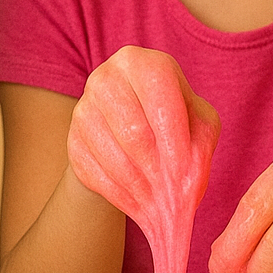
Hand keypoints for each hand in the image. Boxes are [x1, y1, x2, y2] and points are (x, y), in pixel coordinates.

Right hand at [65, 45, 218, 245]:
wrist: (130, 131)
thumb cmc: (173, 123)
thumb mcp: (198, 125)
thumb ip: (199, 146)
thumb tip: (186, 183)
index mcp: (144, 64)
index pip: (161, 105)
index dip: (175, 144)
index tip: (185, 177)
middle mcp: (107, 78)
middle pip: (134, 134)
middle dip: (157, 172)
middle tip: (174, 200)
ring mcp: (84, 108)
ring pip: (114, 159)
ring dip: (141, 190)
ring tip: (160, 208)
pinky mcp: (72, 139)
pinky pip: (96, 175)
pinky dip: (121, 197)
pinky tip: (139, 206)